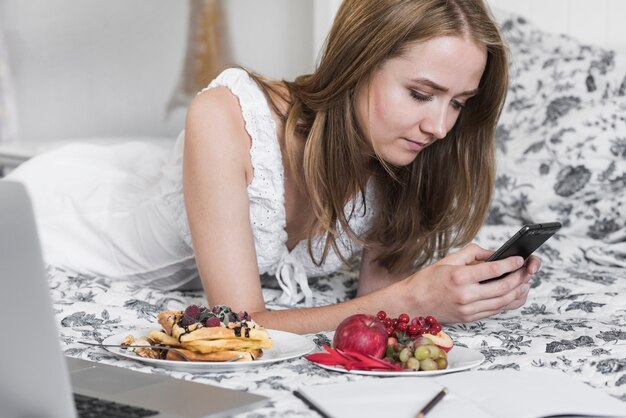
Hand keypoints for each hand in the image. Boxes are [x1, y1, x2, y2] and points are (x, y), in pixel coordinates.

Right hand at [399, 244, 540, 322]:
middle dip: (518, 278)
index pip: (493, 270)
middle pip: (502, 288)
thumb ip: (473, 253)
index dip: (510, 264)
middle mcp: (465, 295)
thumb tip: (494, 254)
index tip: (519, 259)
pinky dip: (505, 303)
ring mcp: (467, 310)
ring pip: (502, 302)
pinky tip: (510, 295)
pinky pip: (494, 311)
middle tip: (526, 271)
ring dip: (516, 292)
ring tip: (523, 283)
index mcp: (459, 277)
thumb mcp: (448, 260)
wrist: (412, 303)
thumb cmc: (428, 279)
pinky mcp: (469, 318)